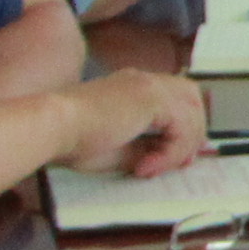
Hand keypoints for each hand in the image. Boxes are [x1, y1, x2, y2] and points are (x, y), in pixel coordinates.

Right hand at [78, 71, 212, 177]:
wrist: (54, 127)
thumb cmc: (72, 139)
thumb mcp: (117, 149)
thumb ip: (144, 149)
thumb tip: (165, 159)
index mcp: (131, 87)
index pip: (175, 99)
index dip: (184, 128)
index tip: (179, 158)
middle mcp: (143, 81)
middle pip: (192, 97)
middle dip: (194, 130)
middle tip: (184, 161)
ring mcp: (148, 85)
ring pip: (191, 113)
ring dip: (180, 147)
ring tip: (153, 168)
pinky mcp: (150, 96)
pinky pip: (181, 127)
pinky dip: (170, 152)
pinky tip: (146, 166)